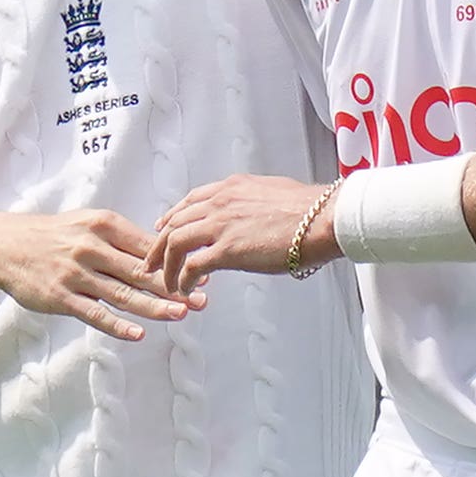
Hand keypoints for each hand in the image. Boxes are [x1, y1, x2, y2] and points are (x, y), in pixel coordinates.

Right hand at [0, 209, 186, 342]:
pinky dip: (116, 325)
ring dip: (153, 307)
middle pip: (140, 272)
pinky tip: (137, 333)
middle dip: (174, 287)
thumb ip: (124, 240)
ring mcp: (75, 274)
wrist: (6, 245)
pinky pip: (93, 313)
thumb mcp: (90, 225)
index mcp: (103, 226)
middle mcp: (91, 248)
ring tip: (181, 315)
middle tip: (201, 300)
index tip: (203, 274)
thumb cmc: (58, 235)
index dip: (177, 262)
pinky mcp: (60, 297)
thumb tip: (166, 254)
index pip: (148, 247)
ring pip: (121, 294)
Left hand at [148, 175, 332, 293]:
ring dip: (166, 264)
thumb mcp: (273, 194)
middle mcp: (220, 202)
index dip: (173, 216)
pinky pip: (192, 266)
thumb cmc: (311, 210)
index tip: (166, 228)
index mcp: (231, 188)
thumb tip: (255, 217)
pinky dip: (183, 279)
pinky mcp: (227, 249)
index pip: (191, 201)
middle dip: (159, 243)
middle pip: (175, 222)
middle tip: (152, 260)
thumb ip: (254, 204)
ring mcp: (221, 224)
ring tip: (165, 280)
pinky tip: (185, 288)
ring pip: (175, 243)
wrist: (323, 218)